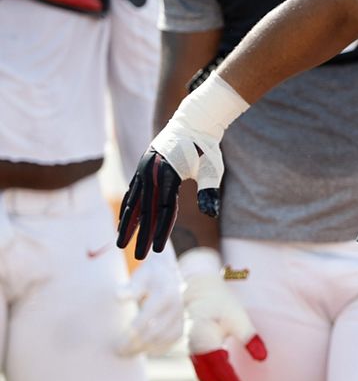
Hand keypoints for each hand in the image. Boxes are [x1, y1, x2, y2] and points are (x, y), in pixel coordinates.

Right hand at [116, 118, 225, 259]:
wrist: (192, 122)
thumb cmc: (206, 147)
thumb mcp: (213, 167)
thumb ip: (209, 189)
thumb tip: (212, 213)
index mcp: (169, 173)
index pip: (164, 208)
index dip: (161, 230)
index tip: (157, 250)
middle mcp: (152, 172)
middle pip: (146, 210)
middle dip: (141, 235)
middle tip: (139, 257)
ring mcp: (144, 170)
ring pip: (134, 202)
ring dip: (128, 224)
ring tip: (121, 244)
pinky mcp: (142, 170)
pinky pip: (132, 193)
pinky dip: (128, 210)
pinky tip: (124, 224)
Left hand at [117, 247, 183, 355]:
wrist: (167, 273)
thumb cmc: (148, 276)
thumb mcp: (141, 276)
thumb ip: (132, 286)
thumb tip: (118, 296)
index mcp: (166, 295)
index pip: (146, 320)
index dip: (131, 334)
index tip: (117, 343)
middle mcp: (177, 306)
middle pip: (155, 332)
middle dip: (136, 344)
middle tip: (119, 351)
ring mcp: (181, 315)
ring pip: (164, 339)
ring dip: (145, 348)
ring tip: (128, 353)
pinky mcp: (182, 323)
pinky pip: (173, 340)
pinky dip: (159, 348)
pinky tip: (144, 351)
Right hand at [181, 249, 267, 380]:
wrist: (199, 289)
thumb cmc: (220, 301)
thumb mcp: (238, 316)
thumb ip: (249, 337)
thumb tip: (263, 358)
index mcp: (204, 339)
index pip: (220, 370)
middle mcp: (194, 347)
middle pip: (209, 378)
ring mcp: (191, 349)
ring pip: (204, 375)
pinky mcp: (193, 348)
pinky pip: (202, 369)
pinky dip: (214, 377)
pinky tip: (228, 378)